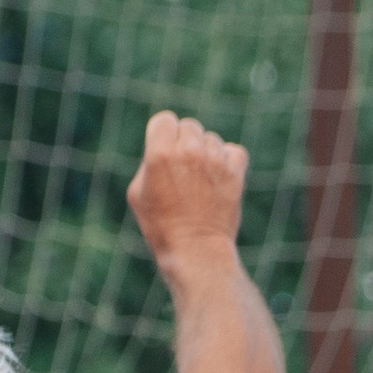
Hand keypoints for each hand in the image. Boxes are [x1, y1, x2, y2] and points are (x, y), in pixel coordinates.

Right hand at [126, 110, 248, 263]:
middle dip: (185, 143)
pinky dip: (228, 162)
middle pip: (189, 126)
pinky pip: (233, 151)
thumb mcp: (138, 194)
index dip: (162, 135)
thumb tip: (164, 146)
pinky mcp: (235, 171)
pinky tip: (219, 181)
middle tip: (183, 173)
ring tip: (200, 185)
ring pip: (211, 139)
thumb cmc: (161, 227)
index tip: (164, 153)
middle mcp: (188, 151)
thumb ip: (148, 161)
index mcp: (159, 154)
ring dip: (206, 155)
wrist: (195, 252)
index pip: (164, 119)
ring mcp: (214, 159)